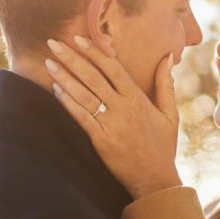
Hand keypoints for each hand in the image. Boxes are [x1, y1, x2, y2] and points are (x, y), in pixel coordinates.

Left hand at [45, 36, 181, 199]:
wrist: (156, 179)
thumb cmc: (163, 147)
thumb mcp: (171, 114)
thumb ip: (166, 84)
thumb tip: (168, 57)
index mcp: (138, 98)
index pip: (113, 68)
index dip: (94, 52)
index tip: (78, 39)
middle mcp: (123, 107)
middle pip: (93, 76)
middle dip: (72, 58)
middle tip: (53, 43)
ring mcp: (112, 124)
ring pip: (84, 94)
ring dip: (64, 77)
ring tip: (48, 63)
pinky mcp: (101, 140)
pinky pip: (81, 117)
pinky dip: (67, 102)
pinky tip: (55, 89)